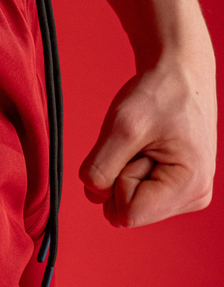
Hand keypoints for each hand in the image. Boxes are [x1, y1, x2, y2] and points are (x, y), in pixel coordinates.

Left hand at [79, 47, 216, 227]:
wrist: (179, 72)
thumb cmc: (159, 93)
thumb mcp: (122, 127)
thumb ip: (100, 168)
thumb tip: (93, 194)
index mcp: (189, 187)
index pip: (127, 214)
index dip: (116, 181)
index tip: (136, 149)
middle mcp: (193, 197)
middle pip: (126, 212)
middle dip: (120, 177)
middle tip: (141, 144)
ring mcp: (186, 195)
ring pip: (126, 204)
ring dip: (123, 172)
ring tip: (147, 143)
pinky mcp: (175, 189)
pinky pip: (131, 194)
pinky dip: (128, 170)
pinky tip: (148, 148)